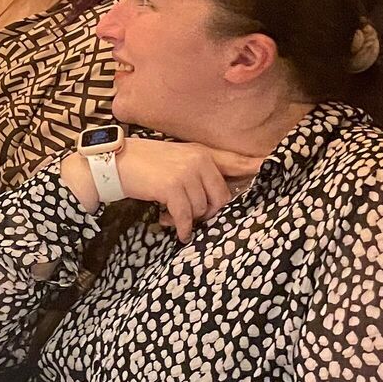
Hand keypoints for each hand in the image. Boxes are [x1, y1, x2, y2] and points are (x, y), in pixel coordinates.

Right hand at [62, 138, 260, 240]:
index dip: (254, 166)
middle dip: (207, 213)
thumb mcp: (173, 160)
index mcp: (200, 152)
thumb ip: (196, 172)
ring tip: (170, 216)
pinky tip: (174, 229)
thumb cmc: (141, 164)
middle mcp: (198, 160)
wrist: (112, 163)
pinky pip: (186, 216)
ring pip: (202, 209)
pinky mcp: (173, 187)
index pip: (234, 161)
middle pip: (221, 197)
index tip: (270, 166)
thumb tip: (216, 198)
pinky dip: (180, 227)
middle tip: (187, 216)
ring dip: (187, 219)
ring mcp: (187, 172)